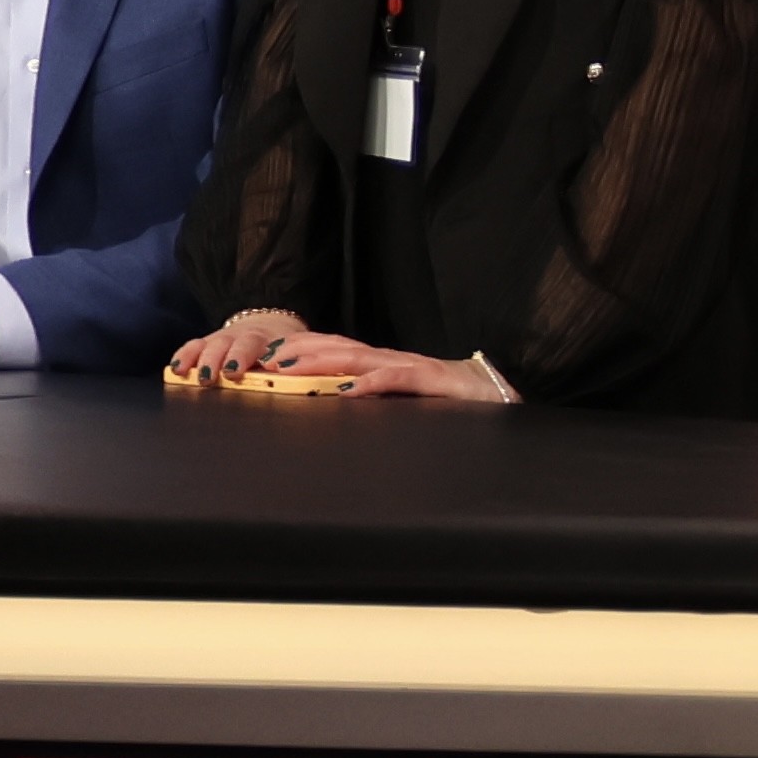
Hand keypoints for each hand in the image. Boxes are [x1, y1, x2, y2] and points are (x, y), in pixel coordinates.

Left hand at [169, 311, 514, 401]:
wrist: (496, 393)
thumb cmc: (442, 400)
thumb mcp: (395, 401)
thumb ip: (365, 399)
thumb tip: (330, 408)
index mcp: (377, 364)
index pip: (331, 352)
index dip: (296, 351)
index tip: (262, 358)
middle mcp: (387, 360)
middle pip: (335, 349)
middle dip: (296, 351)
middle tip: (260, 359)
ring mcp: (409, 367)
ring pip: (358, 359)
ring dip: (319, 362)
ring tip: (287, 367)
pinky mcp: (431, 382)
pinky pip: (397, 380)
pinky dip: (371, 384)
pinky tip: (348, 390)